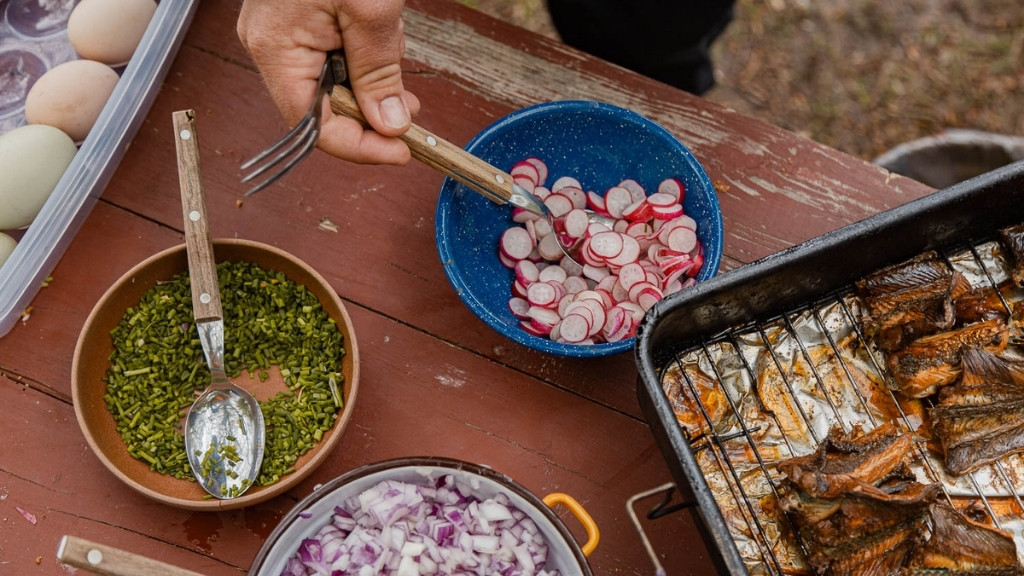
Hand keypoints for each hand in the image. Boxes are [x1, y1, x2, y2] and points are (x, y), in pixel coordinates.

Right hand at [237, 0, 419, 164]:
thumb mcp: (371, 10)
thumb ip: (378, 71)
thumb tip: (389, 125)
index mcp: (276, 47)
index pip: (314, 127)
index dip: (360, 147)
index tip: (401, 151)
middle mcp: (271, 45)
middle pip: (326, 108)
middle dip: (372, 108)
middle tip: (409, 107)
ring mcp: (282, 32)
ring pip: (335, 81)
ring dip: (371, 72)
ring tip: (391, 34)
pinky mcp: (297, 21)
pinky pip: (332, 54)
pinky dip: (362, 51)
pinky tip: (378, 26)